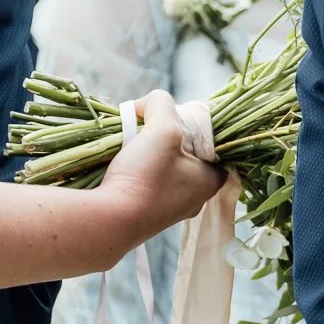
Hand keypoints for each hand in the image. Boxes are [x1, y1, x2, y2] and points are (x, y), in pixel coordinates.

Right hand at [103, 89, 225, 240]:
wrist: (110, 220)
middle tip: (147, 129)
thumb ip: (162, 105)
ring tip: (129, 145)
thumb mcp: (162, 129)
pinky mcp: (145, 217)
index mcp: (210, 181)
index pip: (213, 147)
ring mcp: (169, 211)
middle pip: (185, 158)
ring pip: (164, 172)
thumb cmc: (145, 177)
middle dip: (166, 141)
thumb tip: (150, 102)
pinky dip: (136, 173)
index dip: (195, 129)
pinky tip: (121, 165)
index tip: (174, 120)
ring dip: (148, 156)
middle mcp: (194, 200)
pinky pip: (146, 187)